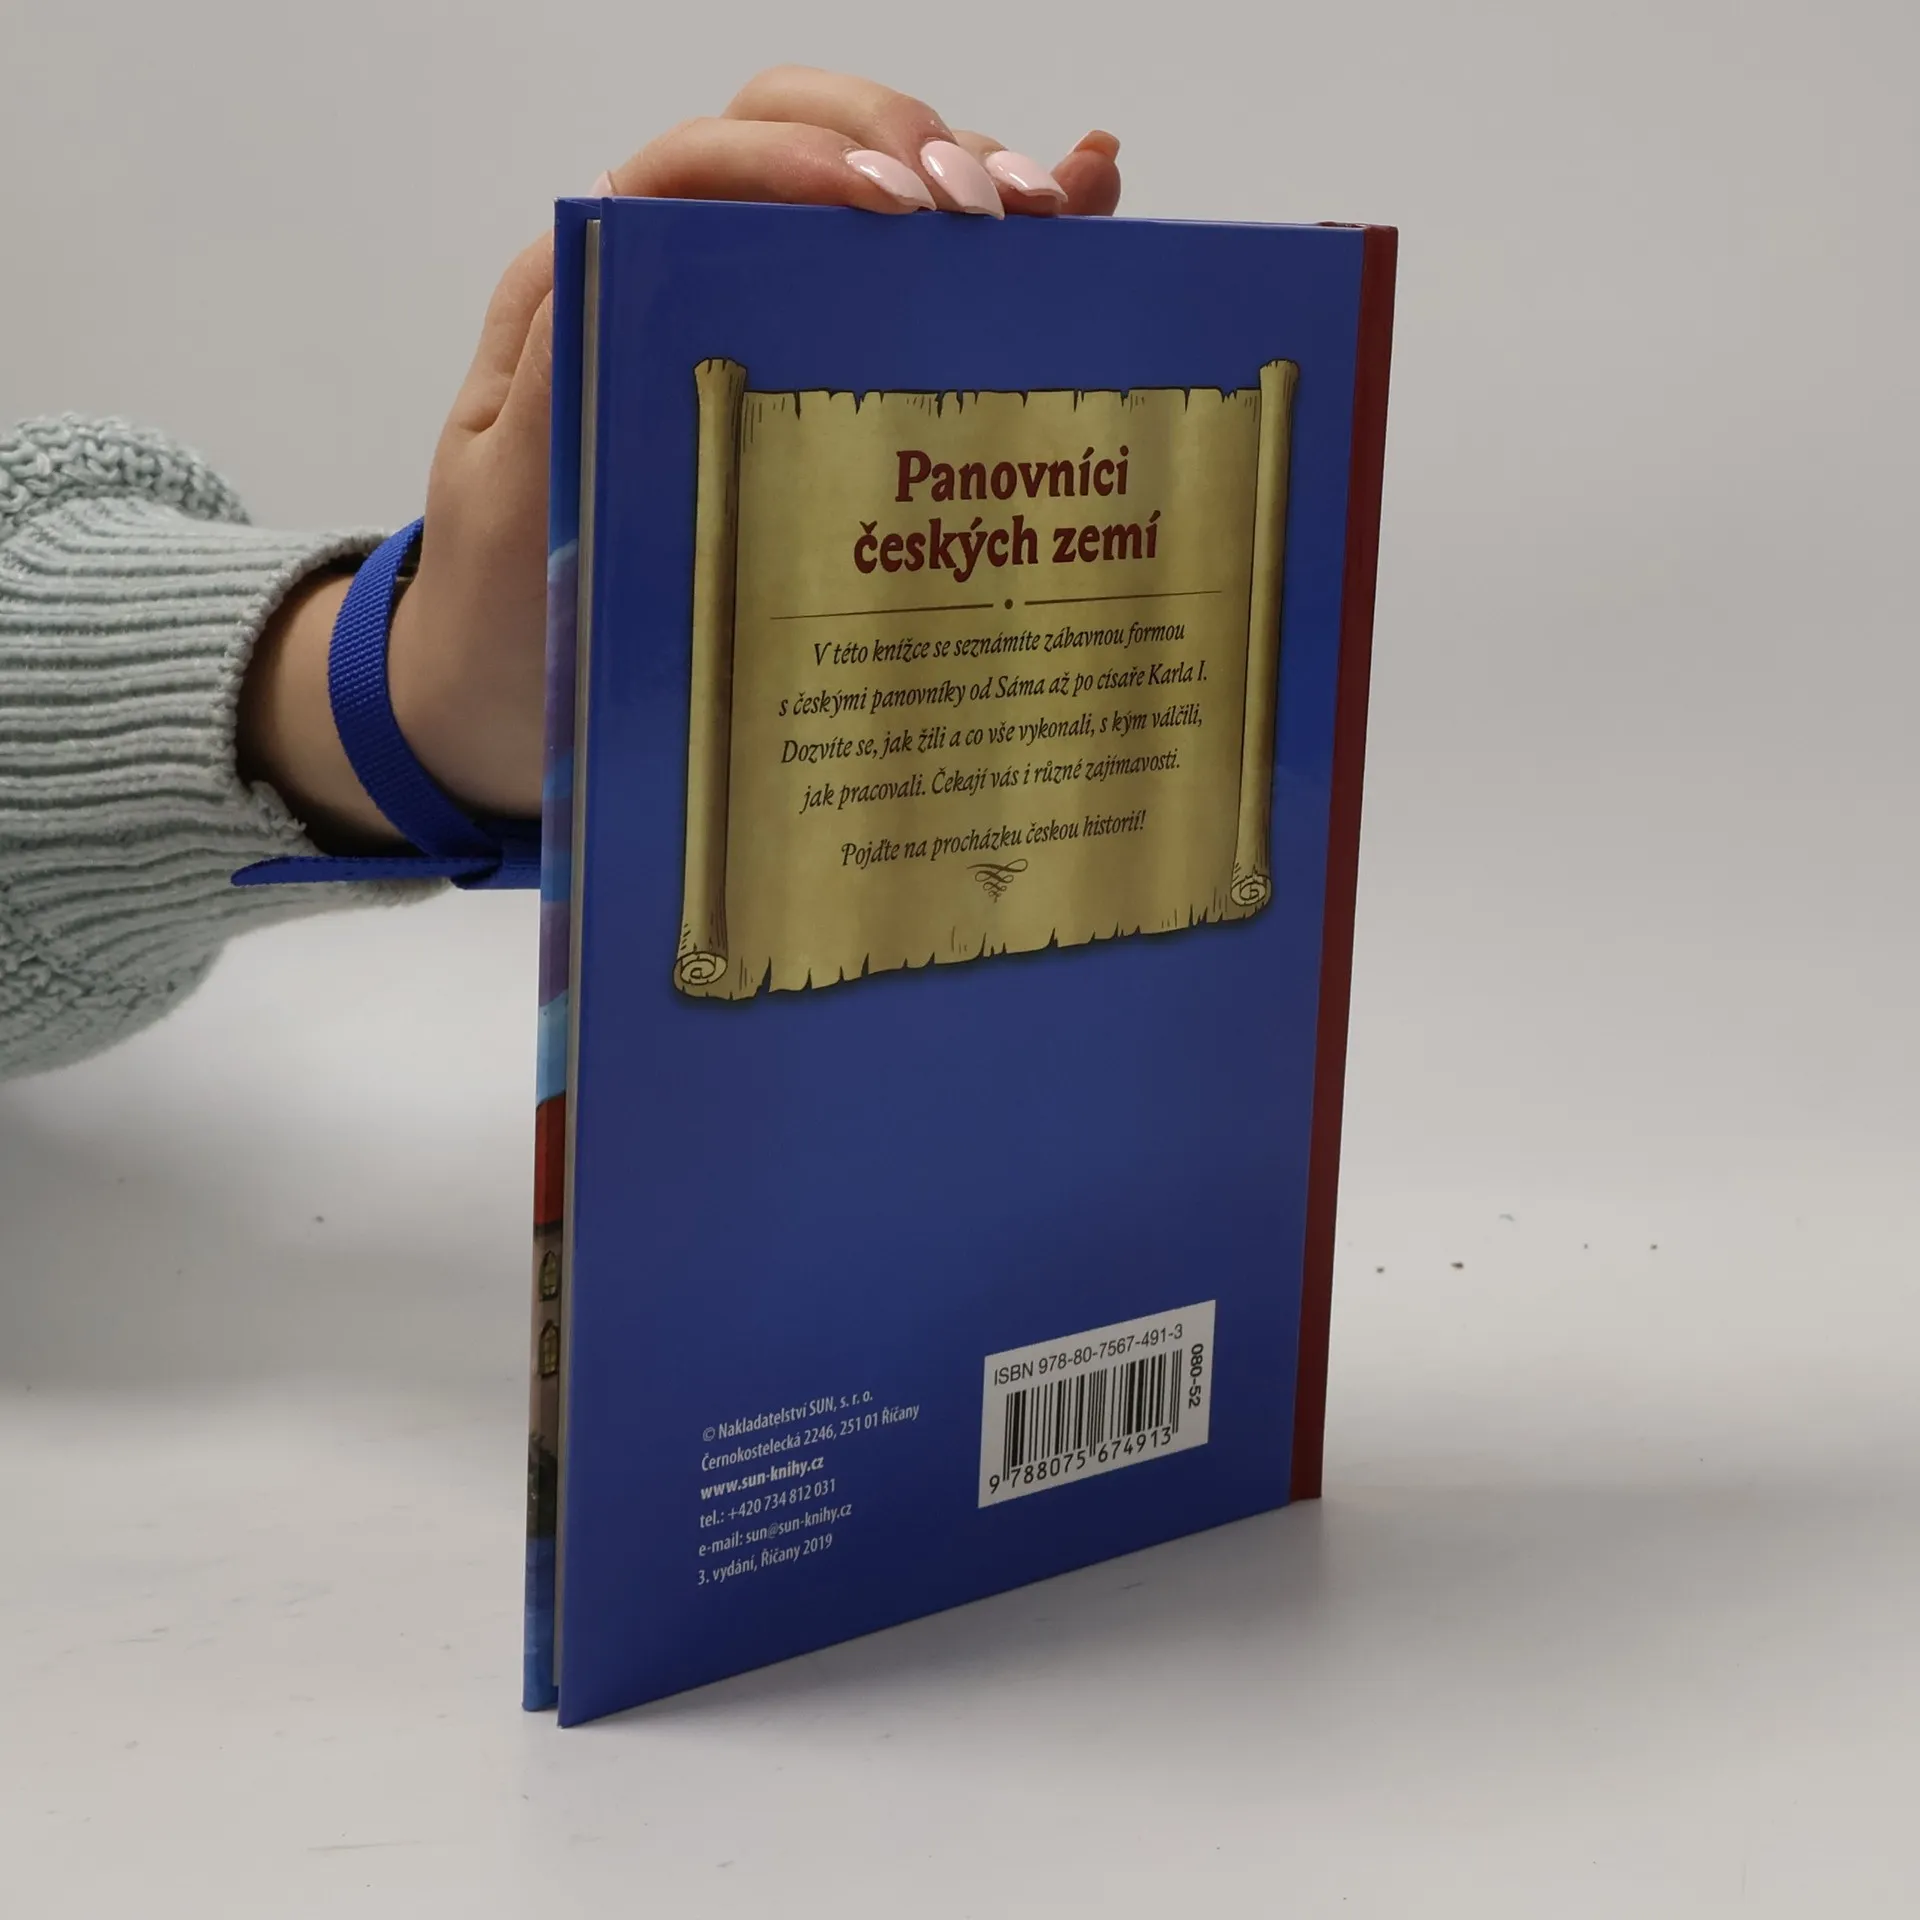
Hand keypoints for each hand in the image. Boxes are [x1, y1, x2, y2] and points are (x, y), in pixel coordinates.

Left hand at [240, 69, 1121, 846]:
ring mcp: (762, 333)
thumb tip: (621, 236)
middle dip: (901, 146)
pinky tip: (1081, 214)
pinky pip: (908, 299)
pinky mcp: (819, 392)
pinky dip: (995, 251)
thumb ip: (555, 374)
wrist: (505, 701)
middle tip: (981, 216)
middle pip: (798, 143)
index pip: (699, 167)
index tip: (886, 205)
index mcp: (595, 296)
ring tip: (1055, 215)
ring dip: (969, 182)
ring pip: (868, 202)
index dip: (795, 161)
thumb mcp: (510, 500)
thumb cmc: (505, 609)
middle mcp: (683, 289)